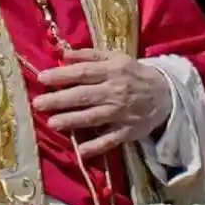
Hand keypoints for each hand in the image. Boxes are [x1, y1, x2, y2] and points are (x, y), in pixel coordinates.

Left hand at [33, 49, 171, 158]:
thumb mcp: (115, 58)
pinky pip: (110, 140)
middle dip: (59, 100)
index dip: (61, 76)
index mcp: (112, 71)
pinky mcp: (127, 131)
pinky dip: (97, 146)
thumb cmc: (133, 73)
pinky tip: (81, 151)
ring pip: (93, 118)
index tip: (41, 79)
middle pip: (84, 96)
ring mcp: (121, 113)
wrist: (166, 93)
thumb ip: (89, 55)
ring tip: (52, 123)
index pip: (82, 73)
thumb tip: (63, 54)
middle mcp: (115, 92)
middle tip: (38, 103)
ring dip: (72, 121)